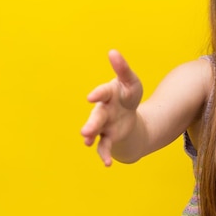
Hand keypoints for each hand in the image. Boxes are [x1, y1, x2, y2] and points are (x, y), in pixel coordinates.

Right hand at [80, 50, 142, 165]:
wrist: (129, 114)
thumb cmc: (128, 95)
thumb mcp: (131, 82)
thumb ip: (123, 69)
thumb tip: (113, 52)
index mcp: (108, 94)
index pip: (102, 93)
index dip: (97, 94)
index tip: (91, 97)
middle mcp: (102, 110)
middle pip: (96, 117)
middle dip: (91, 124)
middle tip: (85, 131)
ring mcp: (104, 125)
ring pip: (96, 132)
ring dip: (92, 137)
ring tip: (87, 143)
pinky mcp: (109, 136)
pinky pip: (105, 146)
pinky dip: (105, 155)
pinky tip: (107, 164)